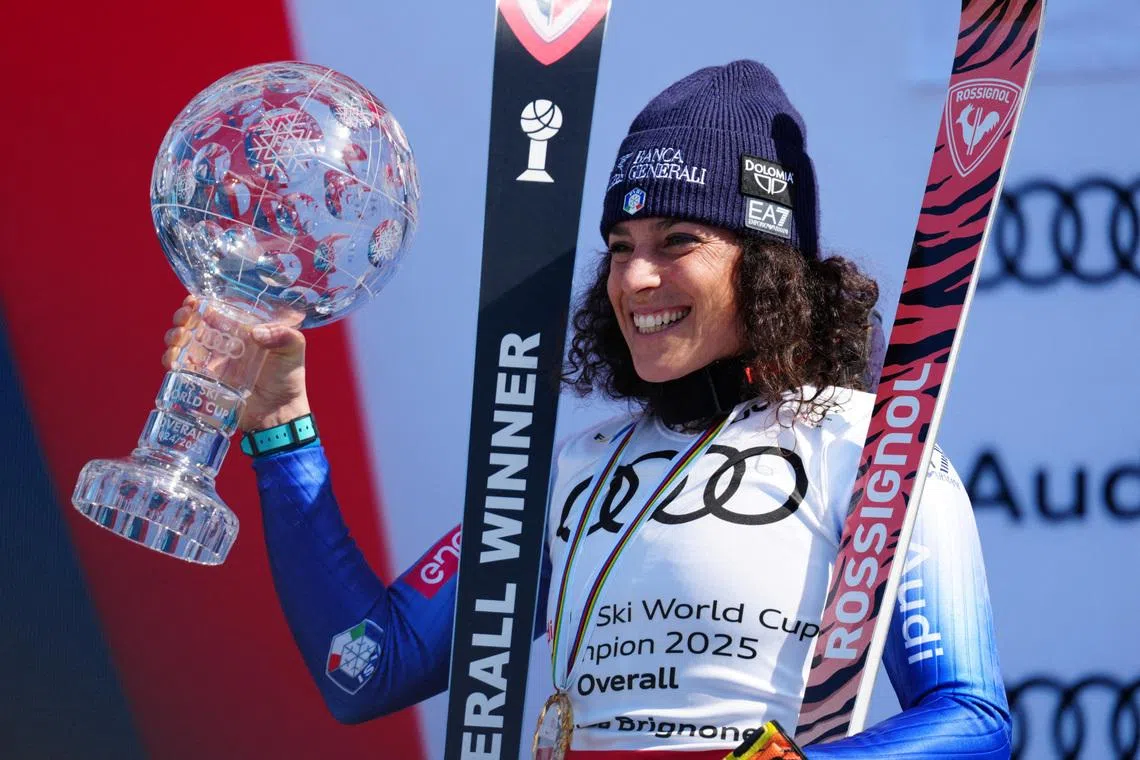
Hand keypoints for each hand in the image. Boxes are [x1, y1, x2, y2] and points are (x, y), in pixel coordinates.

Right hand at [162, 295, 310, 431]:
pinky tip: (173, 359)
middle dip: (183, 317)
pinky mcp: (203, 381)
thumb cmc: (288, 379)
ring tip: (178, 338)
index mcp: (240, 330)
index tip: (194, 301)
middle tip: (184, 319)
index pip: (216, 310)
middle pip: (193, 323)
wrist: (280, 413)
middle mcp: (222, 343)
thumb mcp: (293, 350)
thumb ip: (284, 335)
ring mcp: (211, 362)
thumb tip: (255, 333)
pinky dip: (171, 360)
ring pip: (182, 343)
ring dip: (173, 336)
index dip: (200, 303)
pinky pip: (180, 368)